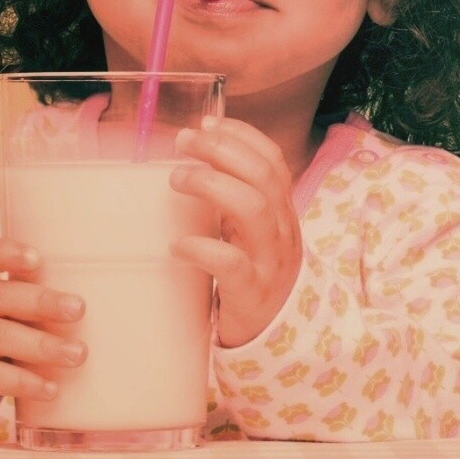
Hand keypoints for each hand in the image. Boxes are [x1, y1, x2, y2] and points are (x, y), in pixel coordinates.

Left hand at [168, 116, 304, 348]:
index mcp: (282, 210)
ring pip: (253, 210)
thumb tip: (196, 156)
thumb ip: (235, 198)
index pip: (272, 159)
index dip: (241, 135)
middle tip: (183, 143)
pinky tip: (177, 244)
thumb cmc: (256, 273)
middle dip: (222, 150)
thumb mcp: (253, 232)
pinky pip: (232, 265)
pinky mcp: (252, 293)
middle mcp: (282, 230)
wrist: (282, 335)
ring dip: (212, 185)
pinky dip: (202, 249)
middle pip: (262, 175)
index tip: (206, 123)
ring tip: (177, 179)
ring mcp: (270, 261)